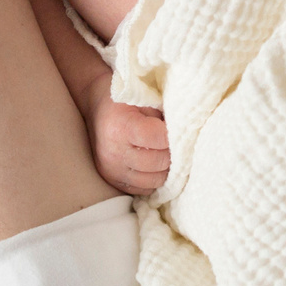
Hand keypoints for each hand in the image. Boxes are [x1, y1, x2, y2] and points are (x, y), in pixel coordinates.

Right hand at [82, 78, 169, 195]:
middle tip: (176, 142)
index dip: (174, 135)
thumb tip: (188, 134)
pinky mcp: (111, 180)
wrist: (97, 106)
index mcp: (120, 126)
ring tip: (165, 153)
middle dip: (173, 153)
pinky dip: (153, 178)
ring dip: (165, 169)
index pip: (160, 139)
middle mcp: (113, 152)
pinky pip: (144, 188)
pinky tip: (154, 163)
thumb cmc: (125, 98)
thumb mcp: (145, 97)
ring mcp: (111, 169)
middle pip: (160, 163)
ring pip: (155, 180)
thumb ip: (165, 115)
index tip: (179, 129)